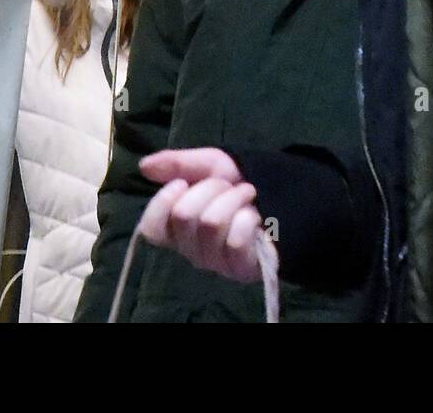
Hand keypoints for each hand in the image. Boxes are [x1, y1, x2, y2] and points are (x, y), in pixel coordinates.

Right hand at [137, 149, 265, 283]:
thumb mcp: (211, 164)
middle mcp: (192, 249)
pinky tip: (258, 217)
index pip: (151, 228)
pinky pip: (235, 241)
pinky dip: (248, 218)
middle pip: (184, 216)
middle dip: (211, 188)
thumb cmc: (243, 181)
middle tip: (229, 186)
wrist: (288, 195)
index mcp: (179, 227)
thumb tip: (144, 165)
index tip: (182, 183)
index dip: (162, 203)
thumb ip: (178, 164)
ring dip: (234, 199)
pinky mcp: (240, 269)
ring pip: (211, 224)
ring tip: (249, 195)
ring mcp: (216, 262)